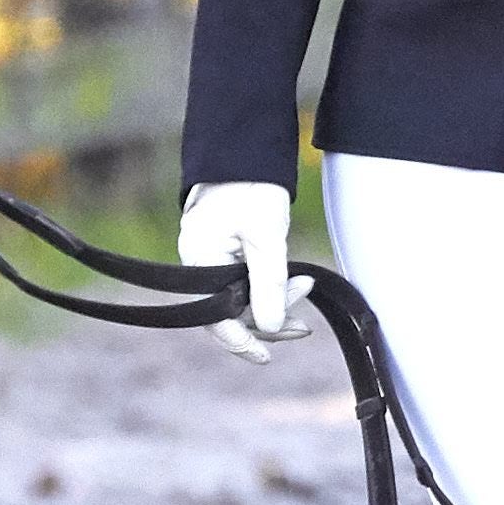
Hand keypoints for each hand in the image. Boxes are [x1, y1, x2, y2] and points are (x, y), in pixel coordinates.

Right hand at [177, 180, 312, 362]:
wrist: (247, 147)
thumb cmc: (253, 186)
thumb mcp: (266, 237)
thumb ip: (269, 285)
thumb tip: (270, 328)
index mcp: (198, 258)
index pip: (215, 317)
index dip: (242, 342)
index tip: (266, 357)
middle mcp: (197, 261)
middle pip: (230, 310)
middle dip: (268, 319)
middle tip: (304, 327)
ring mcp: (209, 254)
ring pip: (240, 295)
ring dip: (273, 301)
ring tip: (306, 291)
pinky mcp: (223, 248)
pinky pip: (242, 279)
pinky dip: (268, 285)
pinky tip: (292, 285)